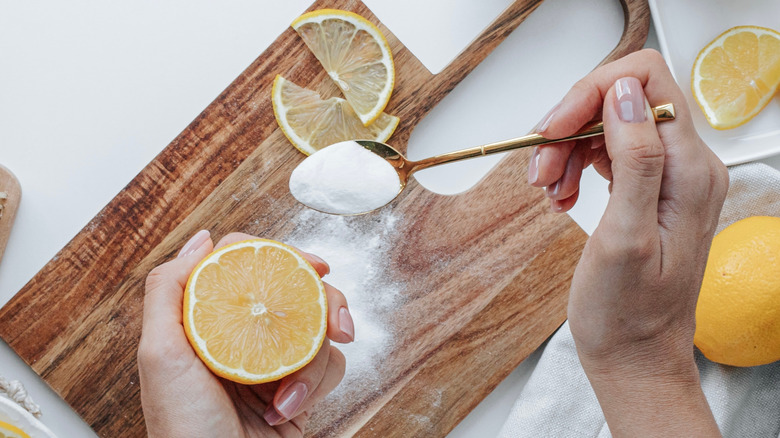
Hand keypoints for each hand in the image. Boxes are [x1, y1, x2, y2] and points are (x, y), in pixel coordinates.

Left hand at [138, 231, 353, 436]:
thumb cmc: (182, 427)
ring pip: (319, 329)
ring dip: (314, 361)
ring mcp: (273, 360)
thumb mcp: (159, 354)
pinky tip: (289, 407)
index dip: (283, 256)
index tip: (314, 265)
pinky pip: (331, 367)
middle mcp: (243, 334)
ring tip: (288, 392)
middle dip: (322, 305)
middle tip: (336, 325)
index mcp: (210, 318)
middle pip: (294, 290)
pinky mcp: (299, 388)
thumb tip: (203, 239)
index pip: (249, 266)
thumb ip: (168, 290)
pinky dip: (317, 386)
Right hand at [530, 49, 727, 435]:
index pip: (646, 82)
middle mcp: (688, 166)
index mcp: (690, 171)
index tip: (553, 129)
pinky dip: (574, 167)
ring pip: (608, 127)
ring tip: (548, 191)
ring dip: (566, 150)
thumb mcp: (625, 237)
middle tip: (540, 171)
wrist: (635, 357)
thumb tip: (625, 92)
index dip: (592, 94)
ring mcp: (669, 178)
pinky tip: (561, 197)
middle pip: (622, 101)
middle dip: (570, 127)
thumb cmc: (627, 314)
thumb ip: (635, 160)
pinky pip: (606, 154)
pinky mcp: (649, 191)